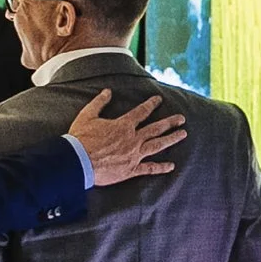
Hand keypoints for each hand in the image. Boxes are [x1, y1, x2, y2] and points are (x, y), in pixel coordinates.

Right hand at [67, 90, 187, 186]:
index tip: (159, 100)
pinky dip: (161, 168)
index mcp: (123, 125)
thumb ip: (99, 102)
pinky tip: (171, 166)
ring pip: (157, 145)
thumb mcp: (88, 115)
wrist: (78, 161)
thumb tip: (107, 91)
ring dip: (171, 139)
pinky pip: (149, 168)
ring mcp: (134, 155)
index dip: (151, 104)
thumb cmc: (80, 138)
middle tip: (182, 118)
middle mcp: (132, 139)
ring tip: (183, 134)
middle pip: (156, 128)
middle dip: (170, 122)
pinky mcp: (130, 170)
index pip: (141, 112)